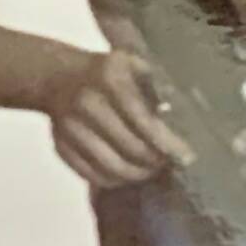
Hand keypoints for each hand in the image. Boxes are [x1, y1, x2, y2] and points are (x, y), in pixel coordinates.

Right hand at [41, 48, 191, 187]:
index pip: (143, 120)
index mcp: (109, 79)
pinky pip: (90, 174)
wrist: (58, 76)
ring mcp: (69, 126)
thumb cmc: (109, 73)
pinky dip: (112, 179)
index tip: (186, 158)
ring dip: (136, 175)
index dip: (167, 143)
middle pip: (130, 148)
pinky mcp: (60, 145)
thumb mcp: (135, 65)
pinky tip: (125, 172)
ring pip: (111, 167)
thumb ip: (158, 87)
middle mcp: (86, 102)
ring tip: (149, 170)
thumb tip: (178, 121)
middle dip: (155, 162)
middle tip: (167, 163)